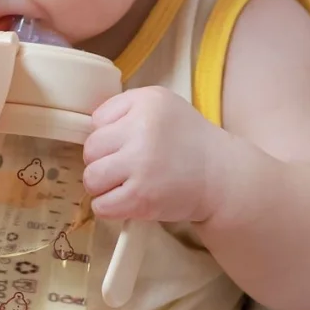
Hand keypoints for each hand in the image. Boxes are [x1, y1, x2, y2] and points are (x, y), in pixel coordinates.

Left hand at [83, 88, 233, 223]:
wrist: (221, 176)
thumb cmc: (187, 141)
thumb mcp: (161, 106)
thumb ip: (125, 108)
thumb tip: (88, 128)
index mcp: (147, 102)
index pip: (97, 121)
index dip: (109, 135)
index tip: (129, 143)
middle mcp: (142, 130)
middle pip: (90, 150)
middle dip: (102, 161)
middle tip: (125, 167)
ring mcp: (141, 165)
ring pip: (91, 178)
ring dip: (102, 186)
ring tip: (123, 184)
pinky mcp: (141, 198)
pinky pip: (101, 205)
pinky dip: (108, 206)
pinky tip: (126, 201)